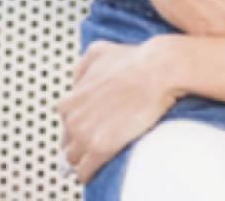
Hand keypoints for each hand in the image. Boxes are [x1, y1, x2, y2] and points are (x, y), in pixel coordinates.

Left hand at [59, 39, 179, 182]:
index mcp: (68, 102)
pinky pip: (86, 170)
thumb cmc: (133, 59)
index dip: (81, 126)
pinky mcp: (100, 148)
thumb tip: (77, 81)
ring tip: (100, 156)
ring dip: (84, 159)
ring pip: (74, 160)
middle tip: (100, 141)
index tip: (94, 127)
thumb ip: (81, 67)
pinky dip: (89, 172)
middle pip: (68, 145)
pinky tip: (96, 170)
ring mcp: (84, 135)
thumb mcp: (98, 52)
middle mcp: (71, 120)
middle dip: (80, 144)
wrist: (158, 70)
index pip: (66, 125)